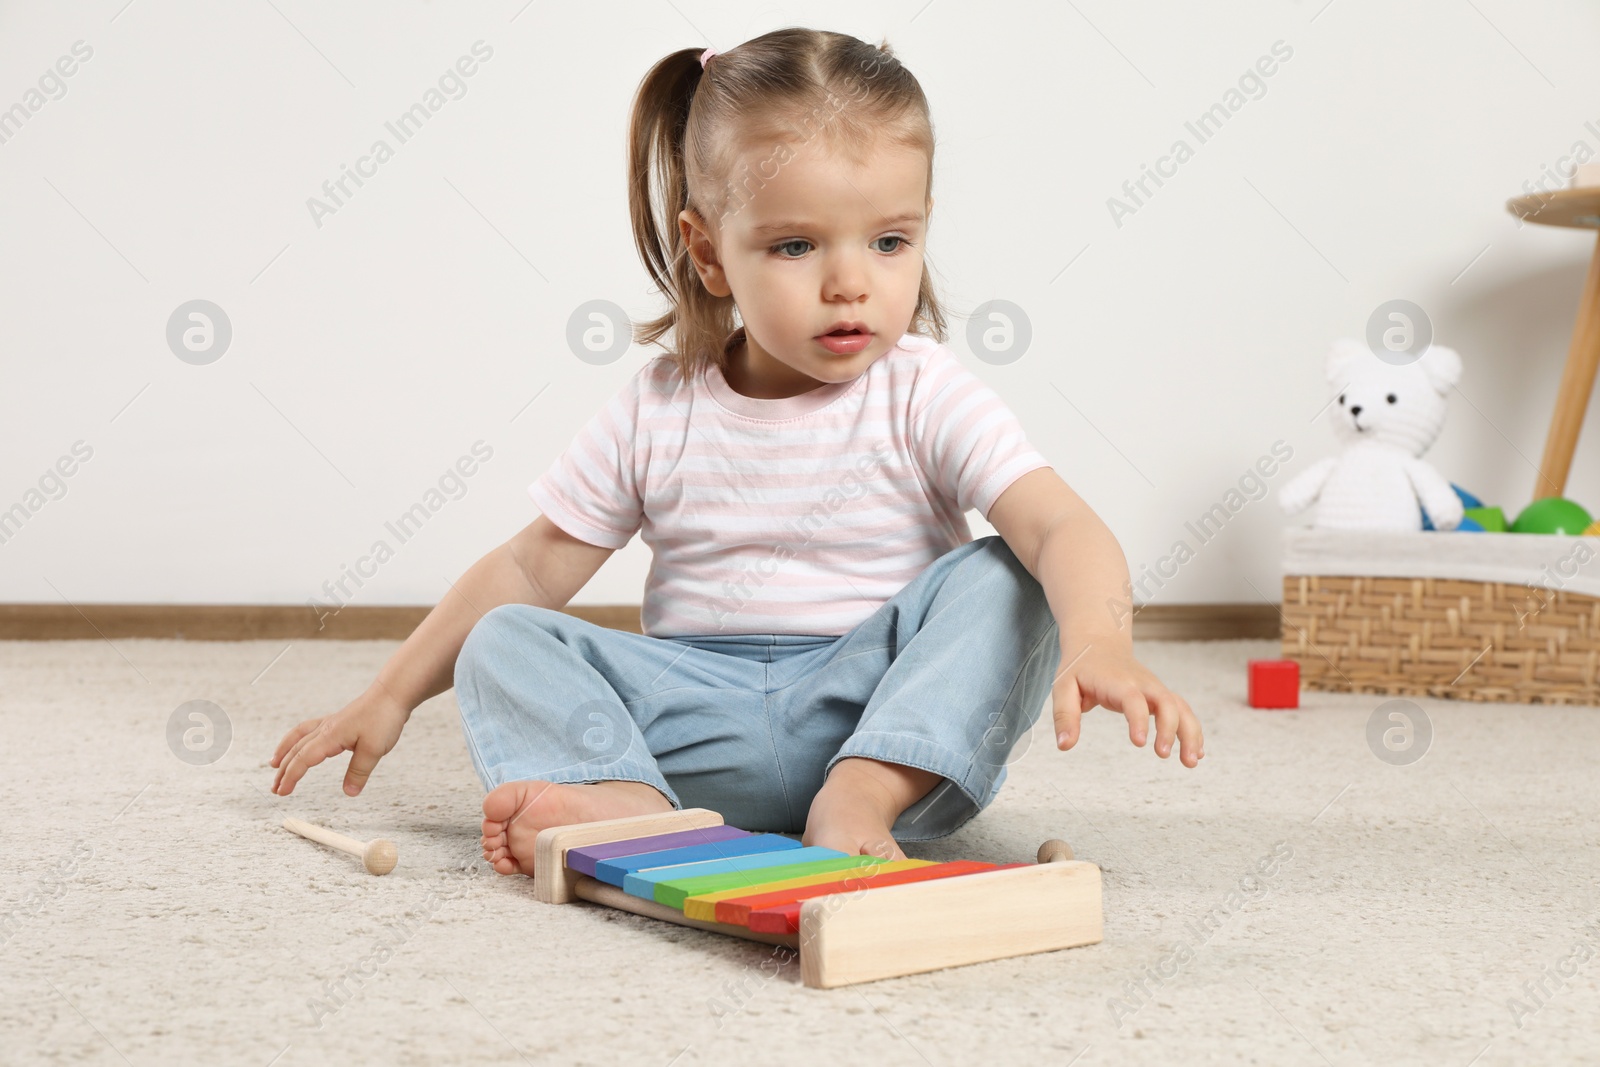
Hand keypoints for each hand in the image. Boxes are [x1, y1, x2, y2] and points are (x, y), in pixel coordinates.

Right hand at [269, 682, 410, 796]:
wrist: (391, 694)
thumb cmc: (383, 718)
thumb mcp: (374, 750)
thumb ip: (359, 772)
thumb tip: (349, 793)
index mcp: (330, 736)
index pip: (303, 759)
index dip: (291, 776)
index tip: (282, 792)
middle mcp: (325, 729)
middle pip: (296, 750)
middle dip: (283, 771)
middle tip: (275, 789)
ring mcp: (329, 723)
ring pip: (298, 738)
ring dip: (284, 752)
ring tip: (274, 764)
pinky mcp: (336, 721)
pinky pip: (308, 730)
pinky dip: (296, 738)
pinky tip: (298, 744)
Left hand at [1051, 639, 1203, 766]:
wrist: (1098, 642)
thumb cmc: (1080, 668)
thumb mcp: (1063, 687)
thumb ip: (1064, 716)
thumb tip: (1064, 746)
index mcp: (1118, 682)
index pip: (1133, 700)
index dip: (1139, 720)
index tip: (1139, 743)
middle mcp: (1143, 684)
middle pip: (1166, 702)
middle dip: (1170, 728)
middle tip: (1162, 755)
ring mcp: (1154, 688)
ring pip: (1181, 707)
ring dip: (1190, 733)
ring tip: (1192, 762)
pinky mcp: (1160, 695)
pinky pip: (1182, 711)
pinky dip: (1192, 730)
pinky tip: (1196, 753)